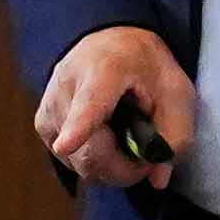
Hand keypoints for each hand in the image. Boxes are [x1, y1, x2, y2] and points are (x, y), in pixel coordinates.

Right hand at [34, 23, 197, 189]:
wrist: (110, 42)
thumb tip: (156, 178)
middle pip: (89, 152)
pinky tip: (105, 140)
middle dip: (123, 168)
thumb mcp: (177, 92)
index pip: (89, 104)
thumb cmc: (145, 66)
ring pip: (78, 163)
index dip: (78, 128)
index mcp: (106, 70)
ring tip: (125, 139)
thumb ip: (175, 135)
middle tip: (145, 155)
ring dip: (109, 165)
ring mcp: (50, 106)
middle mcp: (67, 86)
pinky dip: (92, 160)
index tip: (65, 145)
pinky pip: (69, 161)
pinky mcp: (43, 123)